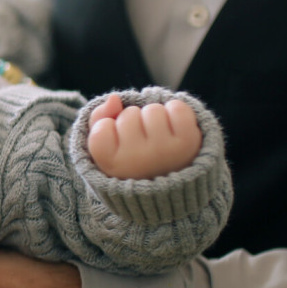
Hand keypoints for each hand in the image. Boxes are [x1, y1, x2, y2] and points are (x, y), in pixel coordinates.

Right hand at [86, 94, 200, 179]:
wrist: (172, 189)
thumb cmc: (132, 162)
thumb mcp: (106, 148)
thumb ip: (98, 120)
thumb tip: (114, 98)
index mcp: (111, 165)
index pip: (102, 127)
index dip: (110, 129)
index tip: (119, 146)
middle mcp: (136, 159)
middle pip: (128, 115)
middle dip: (134, 122)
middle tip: (141, 143)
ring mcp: (164, 151)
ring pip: (153, 110)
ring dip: (155, 118)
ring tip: (158, 138)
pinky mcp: (188, 142)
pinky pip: (177, 107)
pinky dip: (175, 112)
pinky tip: (173, 129)